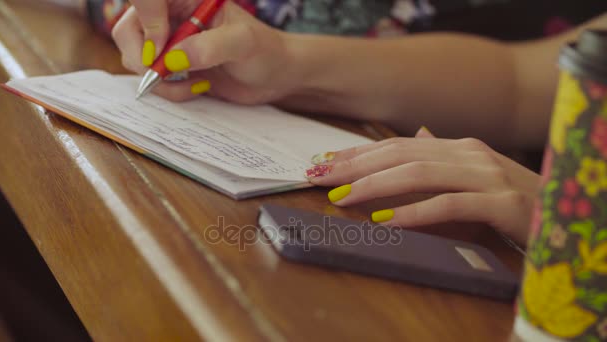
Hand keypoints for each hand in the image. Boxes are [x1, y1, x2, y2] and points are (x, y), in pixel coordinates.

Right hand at [112, 0, 293, 102]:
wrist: (277, 76)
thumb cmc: (267, 51)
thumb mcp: (243, 44)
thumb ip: (209, 47)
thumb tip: (171, 59)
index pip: (146, 1)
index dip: (144, 25)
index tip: (158, 52)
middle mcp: (174, 17)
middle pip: (129, 31)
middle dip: (142, 59)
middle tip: (163, 76)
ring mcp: (171, 43)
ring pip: (137, 60)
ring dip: (160, 80)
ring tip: (194, 84)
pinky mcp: (175, 68)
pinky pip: (153, 80)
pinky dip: (169, 90)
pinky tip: (197, 88)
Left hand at [305, 127, 539, 244]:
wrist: (568, 217)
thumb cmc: (515, 202)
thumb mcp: (474, 177)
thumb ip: (445, 157)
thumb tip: (420, 134)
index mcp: (459, 147)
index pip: (398, 145)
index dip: (358, 154)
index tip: (323, 162)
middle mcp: (469, 153)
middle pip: (401, 153)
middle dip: (355, 165)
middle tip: (318, 177)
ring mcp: (487, 175)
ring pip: (419, 172)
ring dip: (375, 185)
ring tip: (342, 197)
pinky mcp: (501, 202)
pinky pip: (450, 205)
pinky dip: (415, 212)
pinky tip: (387, 222)